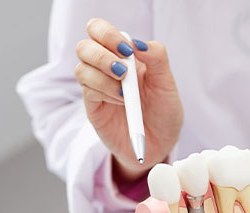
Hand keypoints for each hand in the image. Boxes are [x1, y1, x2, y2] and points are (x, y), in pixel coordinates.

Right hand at [74, 18, 182, 180]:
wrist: (160, 144)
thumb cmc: (164, 112)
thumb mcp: (167, 84)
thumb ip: (157, 59)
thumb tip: (138, 43)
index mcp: (123, 56)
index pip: (100, 30)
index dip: (108, 34)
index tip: (127, 50)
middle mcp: (106, 68)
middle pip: (84, 46)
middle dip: (102, 55)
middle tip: (123, 70)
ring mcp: (97, 86)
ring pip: (82, 69)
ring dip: (104, 78)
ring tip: (126, 93)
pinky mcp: (93, 106)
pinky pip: (87, 91)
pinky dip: (105, 92)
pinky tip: (122, 102)